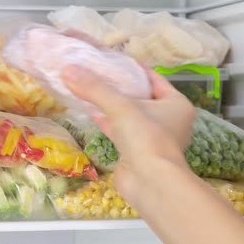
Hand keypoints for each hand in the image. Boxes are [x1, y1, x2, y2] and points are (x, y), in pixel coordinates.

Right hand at [62, 65, 194, 201]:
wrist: (149, 183)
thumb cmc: (146, 138)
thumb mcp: (120, 106)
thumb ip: (95, 88)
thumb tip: (68, 70)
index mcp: (176, 104)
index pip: (153, 78)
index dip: (132, 68)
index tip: (112, 59)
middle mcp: (168, 119)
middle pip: (140, 96)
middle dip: (119, 86)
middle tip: (97, 72)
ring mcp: (152, 137)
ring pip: (128, 114)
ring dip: (110, 104)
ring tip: (89, 88)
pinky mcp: (136, 152)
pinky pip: (120, 130)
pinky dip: (106, 121)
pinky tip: (89, 111)